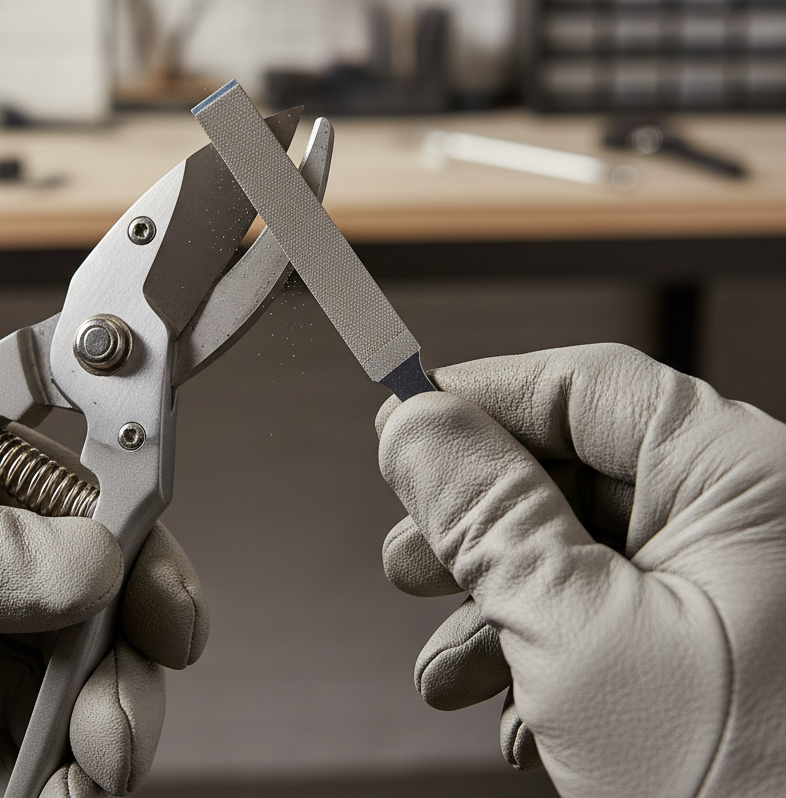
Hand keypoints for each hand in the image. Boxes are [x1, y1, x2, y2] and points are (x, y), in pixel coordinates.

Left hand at [0, 389, 207, 797]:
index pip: (74, 489)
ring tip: (92, 775)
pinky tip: (46, 792)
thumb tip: (90, 560)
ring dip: (87, 727)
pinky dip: (34, 774)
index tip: (168, 613)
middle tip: (121, 727)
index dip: (134, 544)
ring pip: (53, 676)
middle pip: (81, 593)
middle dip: (117, 659)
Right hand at [377, 344, 785, 797]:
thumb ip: (486, 515)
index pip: (585, 387)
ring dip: (498, 607)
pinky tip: (515, 711)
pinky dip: (546, 654)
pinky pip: (611, 611)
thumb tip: (414, 425)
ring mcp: (736, 586)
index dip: (478, 400)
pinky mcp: (719, 646)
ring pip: (580, 550)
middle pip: (574, 471)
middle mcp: (747, 518)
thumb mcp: (579, 640)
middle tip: (409, 563)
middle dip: (477, 530)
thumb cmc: (746, 791)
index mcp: (745, 479)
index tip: (398, 424)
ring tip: (449, 669)